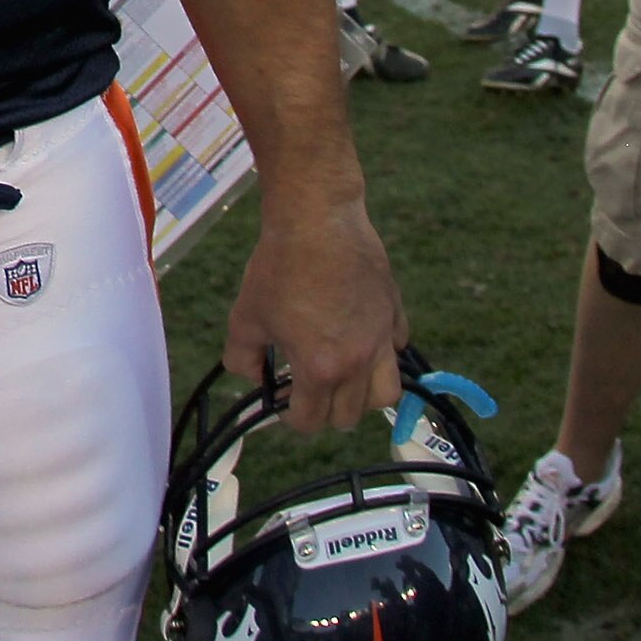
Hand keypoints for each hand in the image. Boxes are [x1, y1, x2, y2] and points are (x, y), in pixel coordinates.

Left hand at [223, 191, 405, 432]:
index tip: (284, 402)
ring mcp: (382, 338)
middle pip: (350, 417)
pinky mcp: (394, 313)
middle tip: (307, 388)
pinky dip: (382, 353)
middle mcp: (358, 362)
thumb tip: (252, 377)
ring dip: (362, 395)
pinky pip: (397, 349)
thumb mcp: (245, 316)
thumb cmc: (278, 267)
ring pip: (386, 395)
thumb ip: (243, 357)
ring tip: (342, 376)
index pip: (311, 421)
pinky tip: (359, 336)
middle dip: (325, 410)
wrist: (317, 220)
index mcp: (320, 368)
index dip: (291, 417)